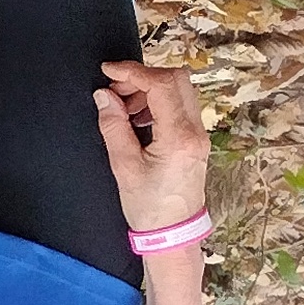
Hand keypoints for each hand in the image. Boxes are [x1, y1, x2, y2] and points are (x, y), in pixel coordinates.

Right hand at [93, 62, 210, 233]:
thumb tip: (104, 96)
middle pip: (177, 79)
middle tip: (116, 89)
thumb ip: (114, 126)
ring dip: (150, 88)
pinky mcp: (195, 139)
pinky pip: (180, 106)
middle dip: (143, 76)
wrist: (173, 233)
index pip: (161, 85)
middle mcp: (195, 130)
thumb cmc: (148, 206)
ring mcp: (199, 134)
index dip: (133, 72)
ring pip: (180, 90)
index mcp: (179, 137)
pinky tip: (138, 118)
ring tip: (123, 105)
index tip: (108, 71)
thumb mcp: (123, 167)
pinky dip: (158, 102)